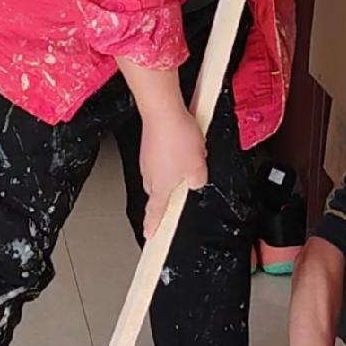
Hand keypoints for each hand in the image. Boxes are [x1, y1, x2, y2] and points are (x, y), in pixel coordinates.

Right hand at [140, 107, 207, 237]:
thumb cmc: (176, 139)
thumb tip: (195, 182)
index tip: (150, 235)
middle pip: (162, 189)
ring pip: (165, 169)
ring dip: (177, 165)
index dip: (153, 225)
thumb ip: (197, 181)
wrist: (163, 111)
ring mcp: (147, 158)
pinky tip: (185, 141)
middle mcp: (149, 175)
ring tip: (191, 154)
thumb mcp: (198, 168)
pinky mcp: (150, 143)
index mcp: (159, 187)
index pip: (155, 212)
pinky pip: (164, 153)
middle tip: (189, 178)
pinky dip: (174, 150)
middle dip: (175, 186)